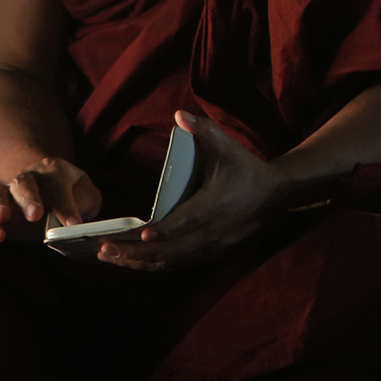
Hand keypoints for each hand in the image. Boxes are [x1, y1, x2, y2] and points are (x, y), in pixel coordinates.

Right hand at [0, 156, 101, 243]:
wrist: (53, 190)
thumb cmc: (74, 194)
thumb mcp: (88, 195)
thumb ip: (84, 203)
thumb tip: (73, 222)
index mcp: (54, 170)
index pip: (58, 185)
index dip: (66, 205)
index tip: (73, 225)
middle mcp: (29, 177)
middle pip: (24, 183)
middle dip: (29, 199)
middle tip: (35, 215)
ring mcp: (10, 193)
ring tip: (3, 220)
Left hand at [98, 112, 287, 271]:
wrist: (276, 196)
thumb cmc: (247, 170)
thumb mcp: (228, 148)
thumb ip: (204, 131)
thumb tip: (179, 115)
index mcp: (214, 206)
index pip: (186, 222)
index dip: (164, 231)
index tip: (141, 235)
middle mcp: (212, 232)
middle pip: (171, 251)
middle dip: (136, 253)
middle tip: (104, 250)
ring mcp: (212, 247)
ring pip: (171, 262)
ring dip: (139, 263)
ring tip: (108, 257)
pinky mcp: (211, 254)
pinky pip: (178, 265)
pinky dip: (154, 265)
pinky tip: (132, 262)